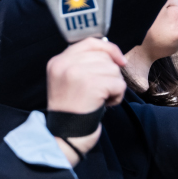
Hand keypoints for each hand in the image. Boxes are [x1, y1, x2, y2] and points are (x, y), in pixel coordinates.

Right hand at [47, 38, 127, 164]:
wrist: (66, 136)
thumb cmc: (72, 111)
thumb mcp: (68, 81)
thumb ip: (83, 63)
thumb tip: (112, 52)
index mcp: (57, 62)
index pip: (89, 42)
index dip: (108, 48)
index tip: (120, 60)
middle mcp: (65, 64)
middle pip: (104, 57)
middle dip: (110, 74)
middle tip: (101, 92)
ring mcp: (77, 73)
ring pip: (113, 70)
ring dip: (114, 87)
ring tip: (101, 99)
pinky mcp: (92, 85)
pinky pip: (118, 84)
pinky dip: (117, 96)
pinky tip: (105, 105)